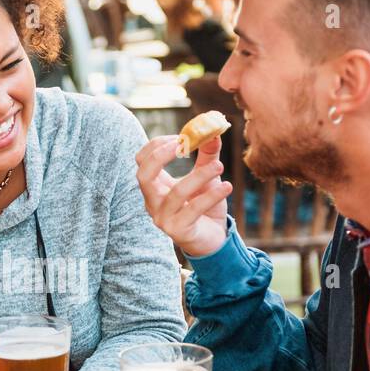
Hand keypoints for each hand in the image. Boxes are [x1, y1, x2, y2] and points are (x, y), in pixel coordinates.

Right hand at [135, 134, 232, 257]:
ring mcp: (163, 218)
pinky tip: (227, 186)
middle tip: (184, 143)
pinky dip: (211, 196)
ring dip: (199, 176)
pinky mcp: (179, 231)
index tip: (183, 137)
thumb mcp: (206, 177)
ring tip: (220, 167)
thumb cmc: (204, 206)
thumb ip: (208, 155)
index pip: (142, 160)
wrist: (212, 239)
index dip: (158, 145)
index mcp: (155, 186)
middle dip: (161, 156)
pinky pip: (193, 210)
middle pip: (143, 175)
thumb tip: (213, 130)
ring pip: (176, 193)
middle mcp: (153, 201)